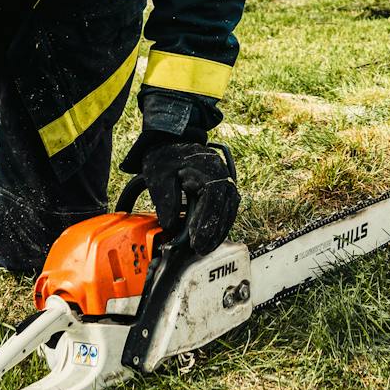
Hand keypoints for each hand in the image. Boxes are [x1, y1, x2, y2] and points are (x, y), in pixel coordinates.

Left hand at [123, 134, 238, 253]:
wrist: (170, 139)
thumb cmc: (165, 155)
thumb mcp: (160, 176)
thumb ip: (166, 200)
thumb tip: (171, 225)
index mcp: (209, 170)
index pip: (212, 200)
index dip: (205, 222)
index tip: (195, 240)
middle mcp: (222, 174)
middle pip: (225, 208)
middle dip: (213, 232)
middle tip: (200, 250)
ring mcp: (225, 179)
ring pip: (229, 209)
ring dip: (219, 230)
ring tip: (206, 248)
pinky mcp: (222, 185)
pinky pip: (227, 207)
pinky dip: (220, 222)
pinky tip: (212, 236)